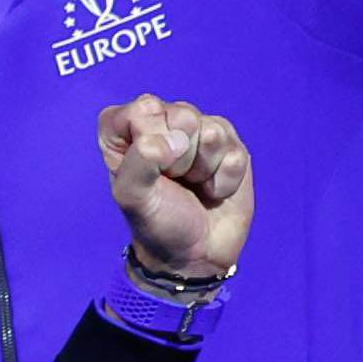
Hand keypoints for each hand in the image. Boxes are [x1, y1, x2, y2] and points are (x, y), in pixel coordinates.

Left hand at [99, 94, 255, 280]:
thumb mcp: (132, 196)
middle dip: (180, 158)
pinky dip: (224, 179)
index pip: (143, 108)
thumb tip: (174, 139)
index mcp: (127, 128)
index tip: (150, 170)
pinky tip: (214, 190)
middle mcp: (163, 122)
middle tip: (173, 180)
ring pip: (212, 131)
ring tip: (193, 184)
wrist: (194, 254)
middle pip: (182, 115)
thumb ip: (140, 161)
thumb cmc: (156, 222)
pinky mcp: (230, 145)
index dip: (151, 139)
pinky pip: (235, 152)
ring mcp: (199, 131)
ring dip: (203, 169)